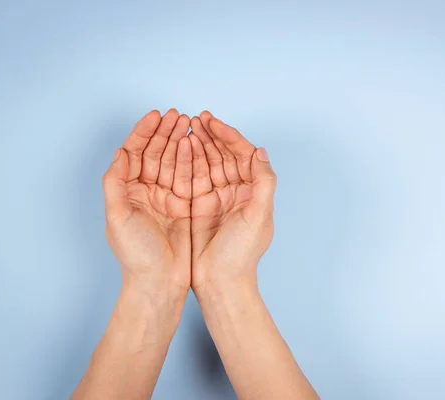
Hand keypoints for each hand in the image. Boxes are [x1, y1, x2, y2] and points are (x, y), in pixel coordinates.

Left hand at [102, 109, 191, 297]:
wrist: (160, 283)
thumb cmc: (135, 255)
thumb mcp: (117, 218)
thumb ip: (115, 183)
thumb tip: (120, 153)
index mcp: (127, 192)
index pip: (134, 153)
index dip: (144, 133)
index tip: (156, 116)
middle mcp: (145, 191)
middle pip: (155, 153)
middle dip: (165, 132)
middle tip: (177, 115)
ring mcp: (166, 198)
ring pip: (172, 162)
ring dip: (179, 142)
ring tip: (189, 124)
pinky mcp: (184, 207)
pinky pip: (188, 177)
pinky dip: (191, 160)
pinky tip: (196, 145)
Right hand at [189, 111, 276, 290]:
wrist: (220, 281)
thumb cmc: (242, 253)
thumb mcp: (259, 216)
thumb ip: (263, 183)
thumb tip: (261, 151)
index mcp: (254, 191)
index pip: (243, 155)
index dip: (229, 136)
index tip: (212, 121)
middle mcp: (237, 191)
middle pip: (224, 155)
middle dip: (211, 135)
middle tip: (196, 118)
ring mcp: (218, 198)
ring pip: (208, 163)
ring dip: (199, 144)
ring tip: (186, 126)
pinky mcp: (200, 206)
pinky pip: (194, 177)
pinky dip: (188, 161)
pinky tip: (180, 147)